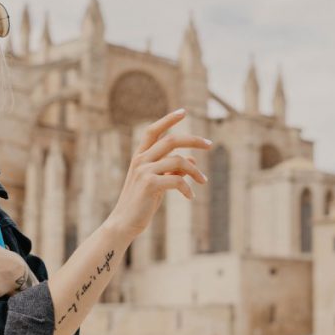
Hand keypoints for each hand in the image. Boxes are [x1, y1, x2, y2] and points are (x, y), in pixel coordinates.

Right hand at [105, 108, 211, 237]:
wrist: (124, 223)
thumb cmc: (141, 203)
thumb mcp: (157, 183)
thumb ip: (172, 169)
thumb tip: (193, 160)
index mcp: (140, 156)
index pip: (153, 131)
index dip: (168, 119)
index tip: (183, 112)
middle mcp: (140, 160)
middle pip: (171, 140)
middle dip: (193, 140)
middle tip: (210, 145)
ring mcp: (144, 171)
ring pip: (179, 160)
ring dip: (195, 171)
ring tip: (203, 181)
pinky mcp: (150, 184)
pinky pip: (178, 180)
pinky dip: (187, 188)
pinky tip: (190, 197)